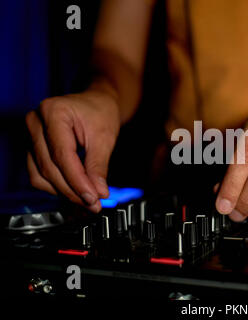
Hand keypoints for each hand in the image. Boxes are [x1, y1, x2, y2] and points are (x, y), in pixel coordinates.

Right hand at [25, 90, 119, 212]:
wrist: (96, 103)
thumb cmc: (100, 112)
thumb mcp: (105, 138)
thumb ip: (98, 167)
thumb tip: (98, 193)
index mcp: (53, 111)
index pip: (62, 155)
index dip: (77, 180)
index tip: (92, 197)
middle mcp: (36, 122)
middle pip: (49, 167)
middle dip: (73, 190)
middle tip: (94, 203)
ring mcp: (30, 135)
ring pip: (41, 175)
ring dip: (64, 191)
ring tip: (87, 200)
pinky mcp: (33, 148)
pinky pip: (39, 175)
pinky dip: (56, 186)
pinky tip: (75, 191)